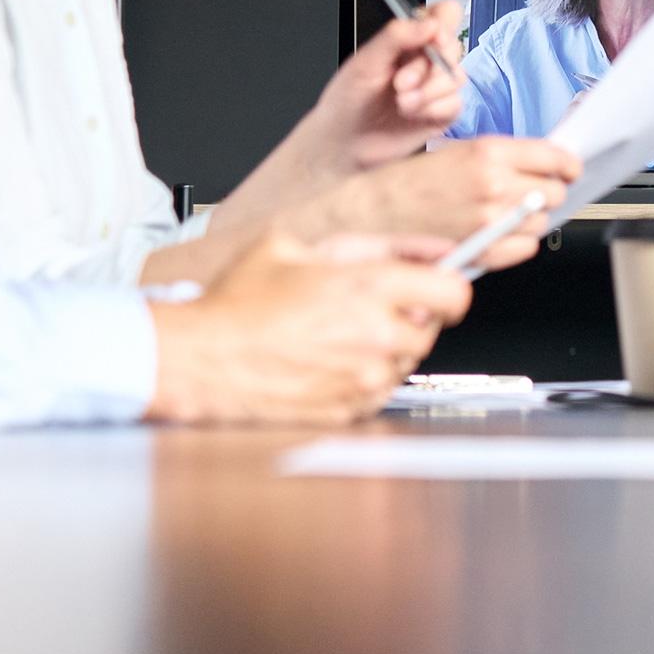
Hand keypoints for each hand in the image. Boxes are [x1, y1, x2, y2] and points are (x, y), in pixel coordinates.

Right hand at [144, 231, 471, 424]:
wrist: (200, 359)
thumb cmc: (238, 303)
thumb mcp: (297, 246)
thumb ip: (375, 243)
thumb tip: (429, 248)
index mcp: (368, 288)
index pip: (453, 294)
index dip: (448, 289)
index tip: (437, 289)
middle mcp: (374, 335)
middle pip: (431, 330)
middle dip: (409, 318)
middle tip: (370, 309)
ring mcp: (363, 377)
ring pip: (406, 361)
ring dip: (387, 348)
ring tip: (339, 335)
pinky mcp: (349, 410)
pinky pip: (380, 391)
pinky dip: (365, 377)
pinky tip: (329, 361)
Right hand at [295, 135, 579, 273]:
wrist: (373, 214)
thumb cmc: (408, 182)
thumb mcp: (458, 151)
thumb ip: (504, 157)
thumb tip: (544, 164)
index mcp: (489, 153)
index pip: (556, 158)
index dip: (566, 164)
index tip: (567, 167)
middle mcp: (494, 186)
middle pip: (555, 191)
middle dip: (547, 189)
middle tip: (531, 188)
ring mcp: (489, 221)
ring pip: (542, 221)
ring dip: (531, 217)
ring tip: (505, 211)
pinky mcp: (482, 250)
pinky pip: (524, 248)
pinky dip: (518, 242)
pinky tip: (499, 232)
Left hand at [304, 3, 467, 174]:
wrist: (343, 145)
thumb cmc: (347, 101)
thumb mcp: (365, 63)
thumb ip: (396, 37)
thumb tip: (429, 24)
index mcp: (409, 39)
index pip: (444, 14)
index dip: (444, 24)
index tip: (431, 40)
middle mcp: (426, 60)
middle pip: (453, 47)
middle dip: (426, 68)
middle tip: (400, 82)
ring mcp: (436, 86)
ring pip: (457, 77)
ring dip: (428, 92)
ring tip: (401, 102)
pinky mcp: (442, 112)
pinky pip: (455, 104)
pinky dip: (432, 109)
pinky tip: (411, 114)